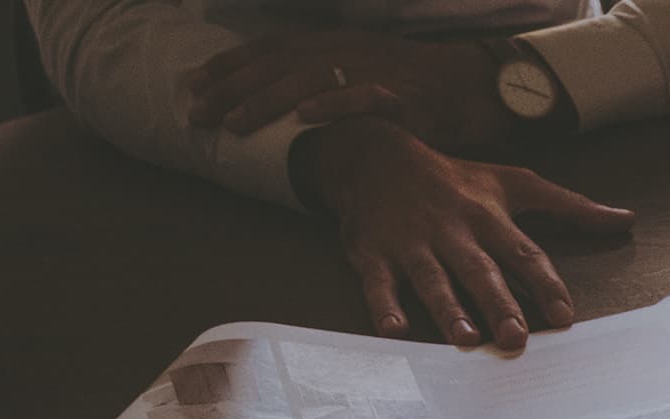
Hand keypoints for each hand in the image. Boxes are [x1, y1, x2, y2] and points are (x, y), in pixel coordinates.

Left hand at [186, 31, 518, 147]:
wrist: (475, 86)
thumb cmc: (416, 87)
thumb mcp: (361, 72)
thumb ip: (320, 83)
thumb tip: (277, 105)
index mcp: (334, 43)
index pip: (270, 49)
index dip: (230, 64)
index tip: (194, 83)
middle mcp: (347, 50)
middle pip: (278, 65)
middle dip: (233, 89)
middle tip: (198, 113)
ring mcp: (373, 71)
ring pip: (309, 79)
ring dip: (268, 100)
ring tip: (236, 124)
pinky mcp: (402, 96)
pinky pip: (363, 96)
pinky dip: (332, 103)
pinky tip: (304, 116)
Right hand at [305, 118, 633, 348]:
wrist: (377, 158)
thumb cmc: (456, 179)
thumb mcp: (515, 183)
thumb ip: (570, 206)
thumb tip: (626, 219)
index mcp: (488, 216)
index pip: (523, 254)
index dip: (545, 285)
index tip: (564, 316)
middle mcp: (453, 230)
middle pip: (479, 270)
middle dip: (498, 303)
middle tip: (516, 338)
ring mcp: (412, 242)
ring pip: (432, 278)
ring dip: (448, 309)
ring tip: (465, 339)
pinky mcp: (373, 252)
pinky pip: (378, 282)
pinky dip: (384, 305)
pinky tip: (394, 329)